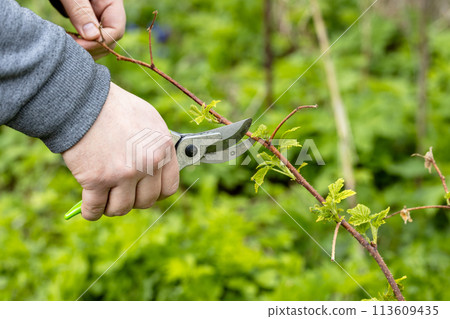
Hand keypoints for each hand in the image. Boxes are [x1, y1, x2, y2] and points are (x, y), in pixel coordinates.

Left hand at [60, 0, 125, 59]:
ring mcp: (96, 16)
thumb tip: (93, 38)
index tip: (80, 44)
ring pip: (99, 41)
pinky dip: (79, 43)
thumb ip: (81, 11)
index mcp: (111, 1)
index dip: (101, 42)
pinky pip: (87, 37)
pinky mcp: (84, 19)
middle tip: (71, 48)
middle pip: (109, 39)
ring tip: (68, 44)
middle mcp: (106, 11)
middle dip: (92, 47)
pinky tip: (68, 41)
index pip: (116, 30)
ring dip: (86, 47)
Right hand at [62, 83, 178, 220]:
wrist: (83, 101)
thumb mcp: (149, 121)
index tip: (144, 192)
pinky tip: (90, 209)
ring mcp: (124, 173)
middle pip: (146, 201)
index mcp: (163, 148)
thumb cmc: (114, 108)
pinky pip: (95, 209)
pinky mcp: (98, 180)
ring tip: (104, 199)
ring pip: (121, 208)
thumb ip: (156, 146)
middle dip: (133, 200)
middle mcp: (148, 163)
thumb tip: (157, 169)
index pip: (169, 187)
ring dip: (112, 207)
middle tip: (121, 193)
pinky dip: (91, 212)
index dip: (155, 193)